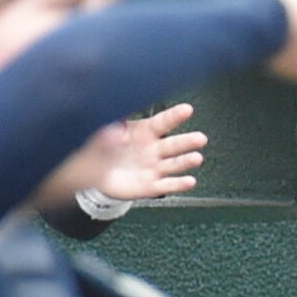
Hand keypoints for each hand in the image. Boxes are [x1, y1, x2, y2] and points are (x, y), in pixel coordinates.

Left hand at [76, 102, 209, 210]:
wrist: (96, 174)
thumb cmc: (106, 147)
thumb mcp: (105, 128)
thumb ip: (113, 121)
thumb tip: (116, 115)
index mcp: (145, 132)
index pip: (162, 122)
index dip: (175, 116)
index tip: (187, 110)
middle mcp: (154, 150)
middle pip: (174, 144)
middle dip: (188, 141)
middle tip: (200, 138)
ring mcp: (154, 168)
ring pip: (174, 164)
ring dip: (186, 162)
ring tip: (196, 158)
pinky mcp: (151, 186)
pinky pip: (166, 185)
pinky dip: (179, 184)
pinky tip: (189, 181)